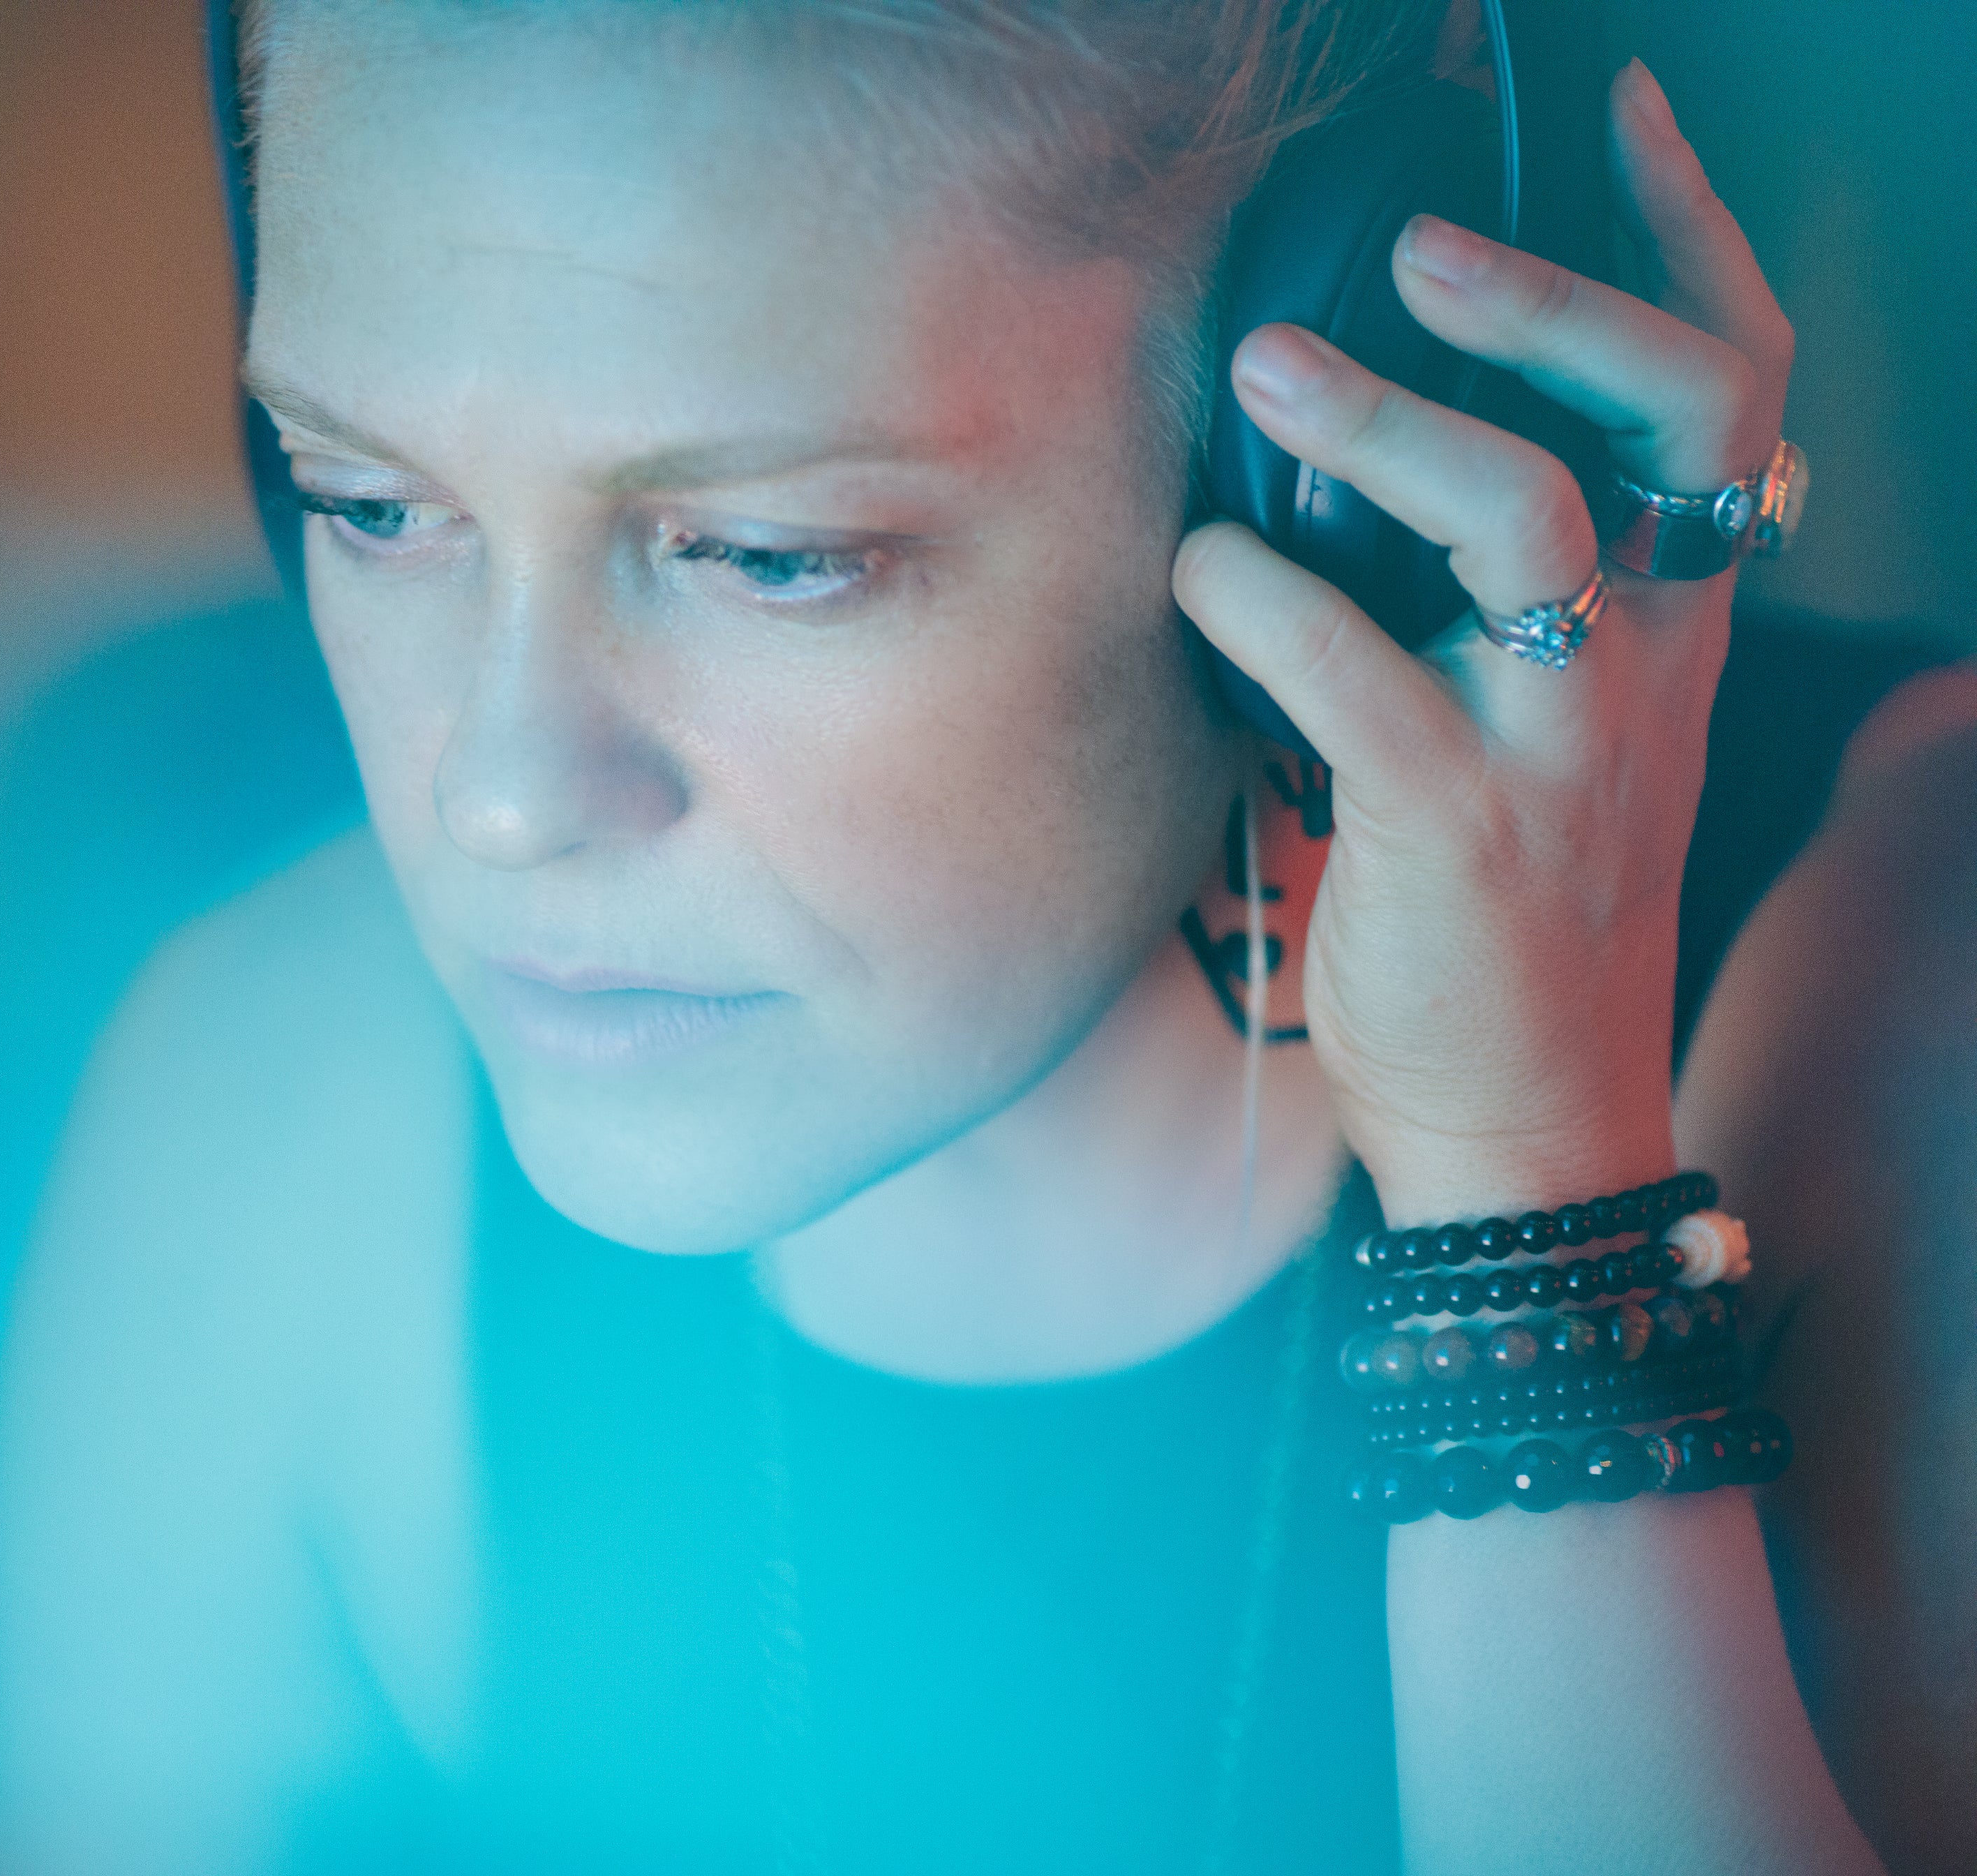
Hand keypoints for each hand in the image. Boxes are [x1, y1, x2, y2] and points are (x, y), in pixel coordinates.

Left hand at [1172, 59, 1795, 1227]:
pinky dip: (1268, 604)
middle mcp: (1646, 658)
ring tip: (1274, 366)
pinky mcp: (1462, 832)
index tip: (1615, 114)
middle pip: (1677, 410)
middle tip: (1419, 243)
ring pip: (1527, 522)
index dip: (1684, 235)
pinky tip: (1198, 572)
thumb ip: (1481, 592)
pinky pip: (1369, 682)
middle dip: (1556, 299)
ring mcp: (1565, 744)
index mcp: (1670, 619)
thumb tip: (1336, 437)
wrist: (1530, 1118)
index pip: (1728, 387)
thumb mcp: (1542, 723)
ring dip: (1394, 422)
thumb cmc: (1502, 904)